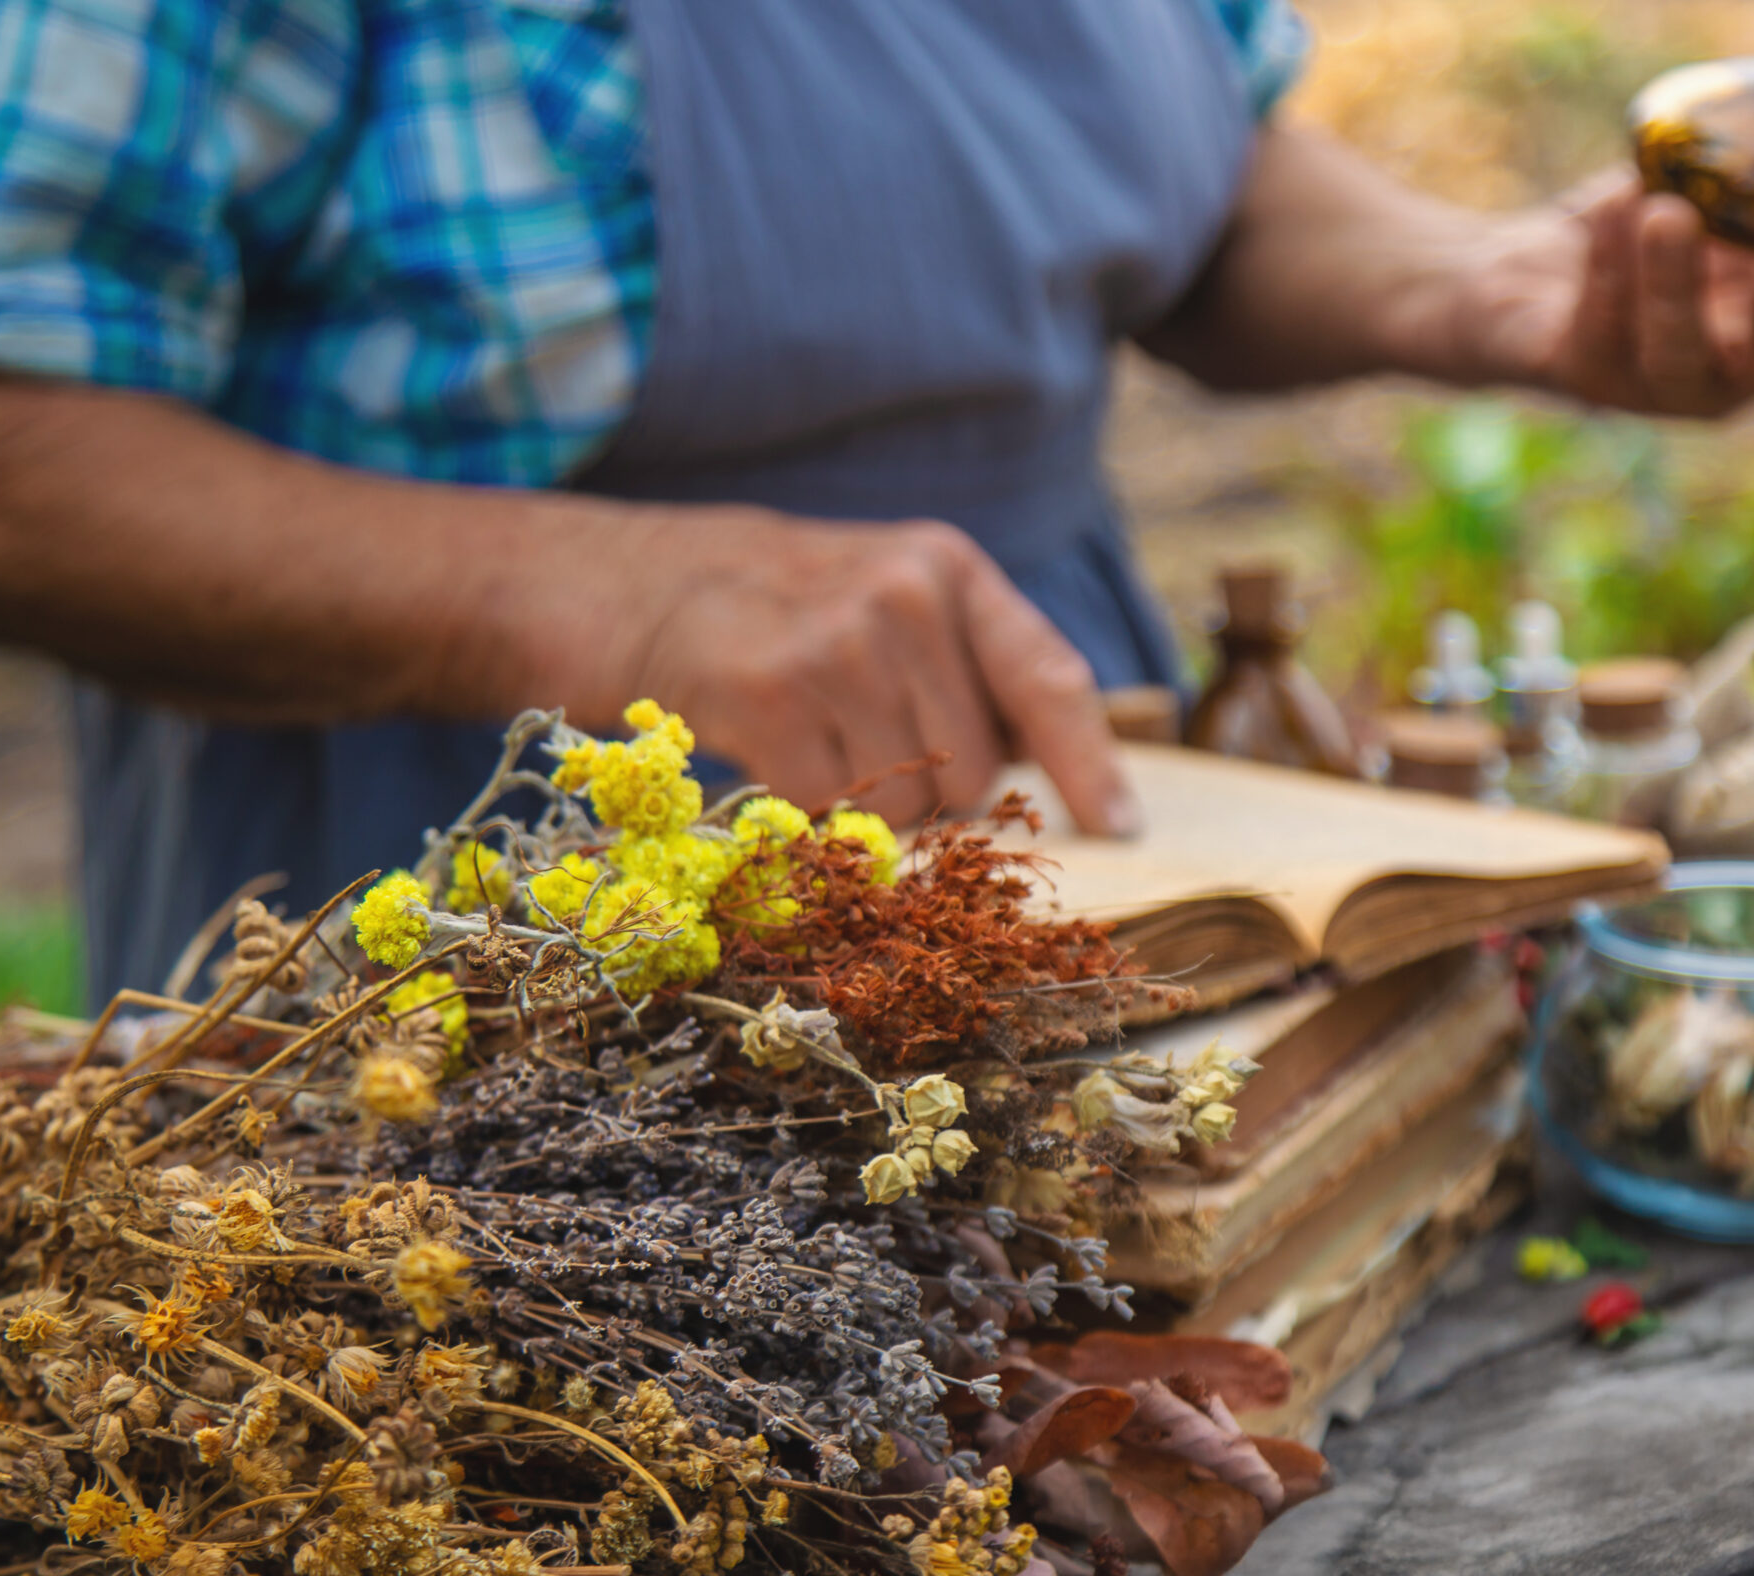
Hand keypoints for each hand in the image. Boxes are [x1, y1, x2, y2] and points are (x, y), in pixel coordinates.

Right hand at [594, 505, 1140, 833]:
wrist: (631, 584)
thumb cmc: (779, 610)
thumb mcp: (887, 600)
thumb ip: (964, 673)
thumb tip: (1034, 788)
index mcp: (950, 570)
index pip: (1050, 678)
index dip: (1090, 764)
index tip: (1122, 828)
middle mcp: (906, 596)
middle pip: (976, 773)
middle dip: (935, 798)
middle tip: (867, 756)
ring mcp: (839, 643)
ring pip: (907, 803)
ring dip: (867, 811)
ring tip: (816, 747)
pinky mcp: (773, 694)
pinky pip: (832, 810)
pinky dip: (808, 814)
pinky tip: (773, 757)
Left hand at [1467, 169, 1753, 418]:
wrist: (1529, 278)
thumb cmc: (1639, 232)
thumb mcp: (1705, 198)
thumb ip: (1748, 184)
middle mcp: (1729, 374)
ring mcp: (1656, 389)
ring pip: (1675, 359)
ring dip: (1676, 286)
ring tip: (1668, 213)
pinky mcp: (1585, 378)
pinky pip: (1600, 331)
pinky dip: (1607, 265)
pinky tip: (1613, 207)